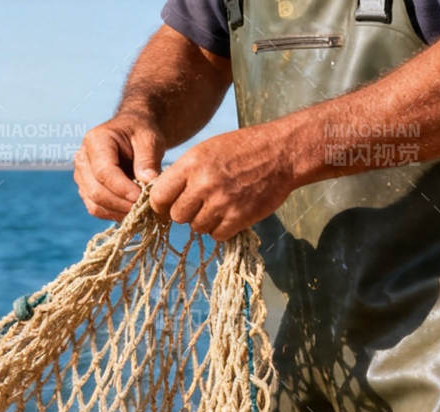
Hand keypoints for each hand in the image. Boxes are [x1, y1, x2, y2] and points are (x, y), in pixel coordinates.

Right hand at [73, 114, 164, 220]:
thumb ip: (148, 159)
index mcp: (95, 141)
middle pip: (96, 191)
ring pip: (95, 204)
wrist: (132, 134)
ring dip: (119, 212)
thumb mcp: (149, 139)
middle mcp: (82, 159)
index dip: (123, 189)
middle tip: (146, 209)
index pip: (104, 172)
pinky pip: (97, 209)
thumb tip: (148, 183)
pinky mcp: (86, 190)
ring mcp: (81, 177)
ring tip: (141, 211)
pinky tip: (132, 212)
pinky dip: (115, 214)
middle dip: (122, 204)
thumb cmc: (140, 134)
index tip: (142, 198)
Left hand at [148, 125, 297, 240]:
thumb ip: (184, 173)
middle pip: (177, 216)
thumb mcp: (206, 150)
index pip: (159, 196)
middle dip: (186, 213)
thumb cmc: (242, 149)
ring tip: (220, 206)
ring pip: (197, 227)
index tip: (169, 205)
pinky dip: (222, 229)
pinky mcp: (239, 217)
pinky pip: (217, 235)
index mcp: (191, 164)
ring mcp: (221, 202)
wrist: (281, 152)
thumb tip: (162, 197)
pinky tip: (231, 214)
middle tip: (201, 204)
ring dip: (205, 221)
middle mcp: (203, 183)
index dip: (162, 204)